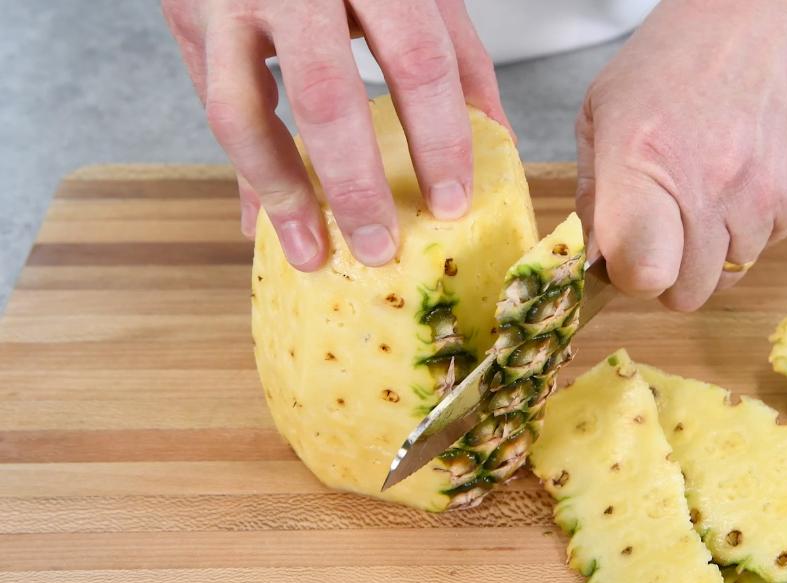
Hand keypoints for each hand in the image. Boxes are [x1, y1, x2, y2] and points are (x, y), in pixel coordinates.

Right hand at [162, 0, 508, 268]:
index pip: (419, 60)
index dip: (439, 138)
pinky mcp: (188, 19)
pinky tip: (266, 219)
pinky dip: (244, 172)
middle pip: (326, 95)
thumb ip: (454, 55)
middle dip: (355, 186)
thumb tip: (496, 143)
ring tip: (311, 252)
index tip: (450, 202)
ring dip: (280, 194)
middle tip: (378, 249)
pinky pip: (212, 107)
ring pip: (240, 111)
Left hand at [575, 0, 786, 309]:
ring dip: (714, 249)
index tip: (629, 257)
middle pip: (688, 294)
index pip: (643, 275)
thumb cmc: (679, 57)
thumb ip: (592, 193)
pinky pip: (771, 244)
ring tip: (709, 186)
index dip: (631, 277)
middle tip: (667, 231)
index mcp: (645, 163)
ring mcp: (767, 195)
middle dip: (671, 274)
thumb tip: (594, 256)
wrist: (774, 13)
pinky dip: (753, 225)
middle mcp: (711, 187)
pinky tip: (744, 174)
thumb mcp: (605, 110)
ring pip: (730, 273)